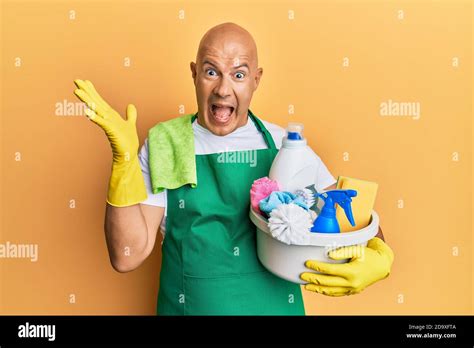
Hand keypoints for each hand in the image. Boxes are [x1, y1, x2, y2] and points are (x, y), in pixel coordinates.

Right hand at [73, 79, 146, 206]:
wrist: (128, 155)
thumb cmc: (127, 141)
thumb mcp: (130, 124)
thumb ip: (130, 115)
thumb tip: (130, 105)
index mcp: (110, 115)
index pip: (100, 101)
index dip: (93, 91)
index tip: (85, 81)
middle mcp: (107, 118)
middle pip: (95, 102)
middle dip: (87, 91)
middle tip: (76, 81)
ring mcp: (107, 124)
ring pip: (96, 110)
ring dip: (87, 101)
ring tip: (77, 91)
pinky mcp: (111, 131)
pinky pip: (102, 123)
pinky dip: (95, 117)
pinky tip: (87, 112)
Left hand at [300, 237, 393, 295]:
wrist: (382, 266)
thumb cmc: (369, 256)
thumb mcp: (357, 250)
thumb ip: (341, 252)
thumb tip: (328, 254)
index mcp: (351, 271)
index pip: (329, 270)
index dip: (316, 267)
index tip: (307, 263)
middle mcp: (351, 282)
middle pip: (327, 282)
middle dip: (312, 279)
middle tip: (302, 275)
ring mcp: (351, 289)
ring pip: (330, 291)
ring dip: (317, 289)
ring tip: (306, 286)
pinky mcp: (352, 291)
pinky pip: (336, 293)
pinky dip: (326, 292)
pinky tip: (319, 290)